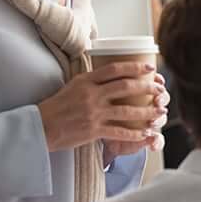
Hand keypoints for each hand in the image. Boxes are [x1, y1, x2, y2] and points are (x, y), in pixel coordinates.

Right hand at [38, 63, 166, 151]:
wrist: (40, 127)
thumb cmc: (57, 106)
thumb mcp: (73, 85)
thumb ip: (93, 80)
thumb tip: (113, 73)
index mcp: (86, 81)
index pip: (115, 69)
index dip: (135, 67)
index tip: (150, 68)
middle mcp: (92, 94)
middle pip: (126, 87)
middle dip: (147, 88)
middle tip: (161, 90)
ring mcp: (93, 113)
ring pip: (127, 111)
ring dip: (147, 112)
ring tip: (160, 112)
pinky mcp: (93, 130)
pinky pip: (119, 131)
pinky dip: (135, 134)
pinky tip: (146, 134)